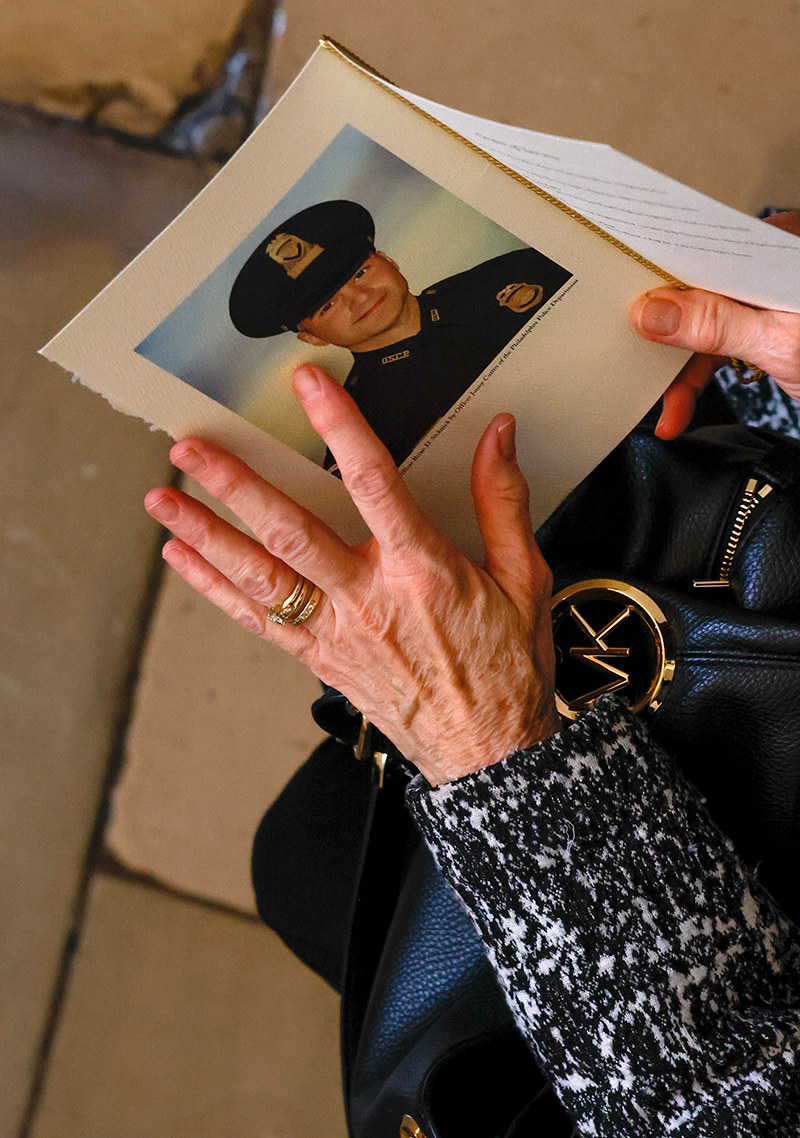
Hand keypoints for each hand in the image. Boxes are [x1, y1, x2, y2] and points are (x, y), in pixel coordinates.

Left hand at [144, 365, 558, 785]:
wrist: (487, 753)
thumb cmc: (506, 666)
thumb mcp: (523, 578)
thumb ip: (503, 500)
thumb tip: (499, 433)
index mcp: (422, 569)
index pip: (373, 482)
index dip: (340, 425)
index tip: (310, 384)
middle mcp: (369, 598)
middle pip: (290, 531)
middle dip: (234, 485)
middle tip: (190, 446)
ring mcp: (337, 632)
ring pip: (260, 577)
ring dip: (206, 534)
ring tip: (161, 498)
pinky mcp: (320, 659)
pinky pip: (258, 621)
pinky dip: (214, 589)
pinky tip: (180, 558)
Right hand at [629, 212, 799, 438]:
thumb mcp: (781, 343)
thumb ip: (716, 324)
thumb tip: (652, 311)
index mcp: (776, 246)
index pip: (701, 246)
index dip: (657, 265)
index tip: (615, 285)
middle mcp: (763, 266)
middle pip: (693, 288)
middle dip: (659, 331)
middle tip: (622, 354)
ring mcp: (759, 299)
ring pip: (698, 325)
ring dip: (677, 371)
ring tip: (662, 408)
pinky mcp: (758, 329)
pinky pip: (713, 348)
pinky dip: (694, 380)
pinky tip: (677, 410)